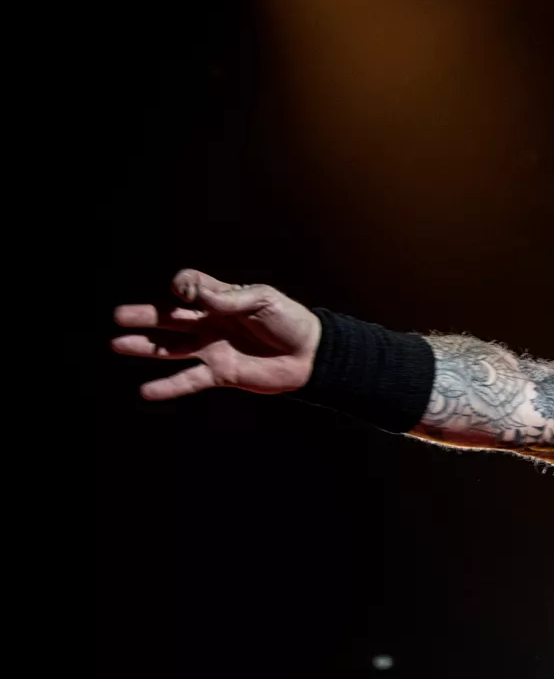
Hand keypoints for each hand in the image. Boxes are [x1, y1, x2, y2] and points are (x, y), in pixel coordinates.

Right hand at [112, 269, 322, 400]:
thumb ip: (229, 298)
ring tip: (117, 345)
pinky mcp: (221, 373)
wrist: (311, 355)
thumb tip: (195, 296)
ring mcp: (213, 348)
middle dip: (144, 316)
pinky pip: (189, 380)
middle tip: (118, 316)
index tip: (182, 293)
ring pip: (171, 348)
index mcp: (220, 299)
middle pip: (170, 318)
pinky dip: (169, 387)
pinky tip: (146, 391)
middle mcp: (210, 323)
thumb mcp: (263, 300)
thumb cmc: (290, 320)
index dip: (182, 287)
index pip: (189, 287)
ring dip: (145, 347)